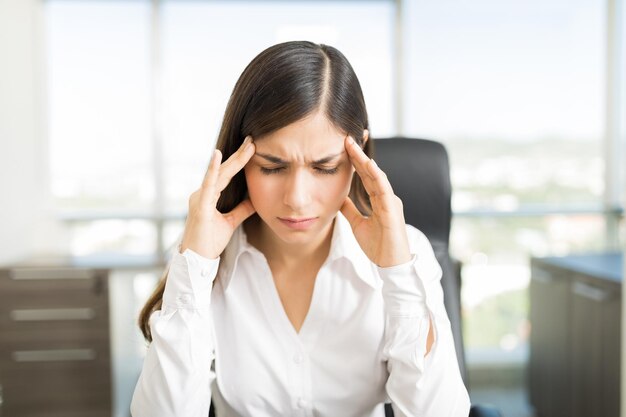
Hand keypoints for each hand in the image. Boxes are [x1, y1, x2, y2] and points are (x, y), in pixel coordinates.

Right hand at [179, 136, 256, 259]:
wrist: (197, 261)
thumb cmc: (209, 242)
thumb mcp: (230, 222)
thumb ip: (241, 210)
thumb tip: (254, 200)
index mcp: (209, 196)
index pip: (228, 175)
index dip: (239, 161)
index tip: (252, 148)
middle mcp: (202, 193)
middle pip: (225, 171)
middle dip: (239, 156)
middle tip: (252, 140)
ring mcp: (200, 198)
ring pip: (219, 174)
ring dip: (233, 160)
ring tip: (246, 146)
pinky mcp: (200, 206)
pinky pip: (208, 185)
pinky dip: (213, 170)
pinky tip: (217, 155)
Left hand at [340, 135, 410, 267]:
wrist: (390, 265)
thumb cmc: (378, 246)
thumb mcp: (357, 224)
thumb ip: (350, 210)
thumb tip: (338, 198)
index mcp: (379, 200)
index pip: (366, 176)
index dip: (356, 161)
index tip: (344, 146)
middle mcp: (386, 197)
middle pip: (371, 171)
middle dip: (358, 154)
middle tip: (346, 137)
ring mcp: (391, 202)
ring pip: (377, 176)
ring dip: (364, 160)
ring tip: (352, 145)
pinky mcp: (393, 209)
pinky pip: (384, 189)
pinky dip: (377, 175)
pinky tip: (368, 164)